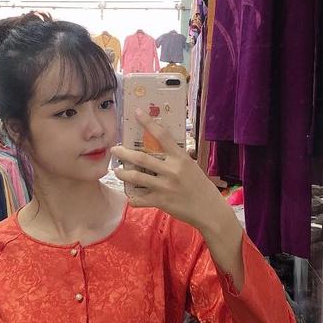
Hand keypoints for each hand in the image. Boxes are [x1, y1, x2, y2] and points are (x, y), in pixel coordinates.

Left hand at [111, 108, 233, 235]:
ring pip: (136, 177)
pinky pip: (140, 198)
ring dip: (123, 173)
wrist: (208, 210)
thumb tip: (165, 146)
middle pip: (141, 157)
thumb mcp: (191, 167)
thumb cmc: (200, 186)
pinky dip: (132, 197)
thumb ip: (177, 158)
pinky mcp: (161, 201)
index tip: (137, 112)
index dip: (148, 122)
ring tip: (117, 171)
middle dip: (124, 153)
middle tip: (114, 149)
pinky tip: (130, 195)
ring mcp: (165, 186)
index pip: (162, 135)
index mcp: (181, 158)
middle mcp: (172, 170)